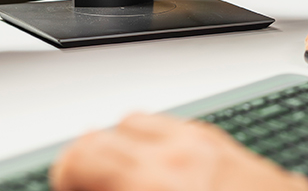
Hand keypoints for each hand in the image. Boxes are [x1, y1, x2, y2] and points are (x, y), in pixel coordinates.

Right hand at [51, 113, 307, 190]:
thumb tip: (88, 185)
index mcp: (160, 181)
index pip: (83, 154)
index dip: (64, 175)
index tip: (66, 189)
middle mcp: (189, 156)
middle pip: (114, 130)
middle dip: (93, 162)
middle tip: (91, 189)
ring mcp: (220, 150)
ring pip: (153, 123)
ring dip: (131, 148)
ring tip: (130, 182)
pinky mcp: (243, 153)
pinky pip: (189, 132)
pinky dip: (167, 147)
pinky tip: (171, 177)